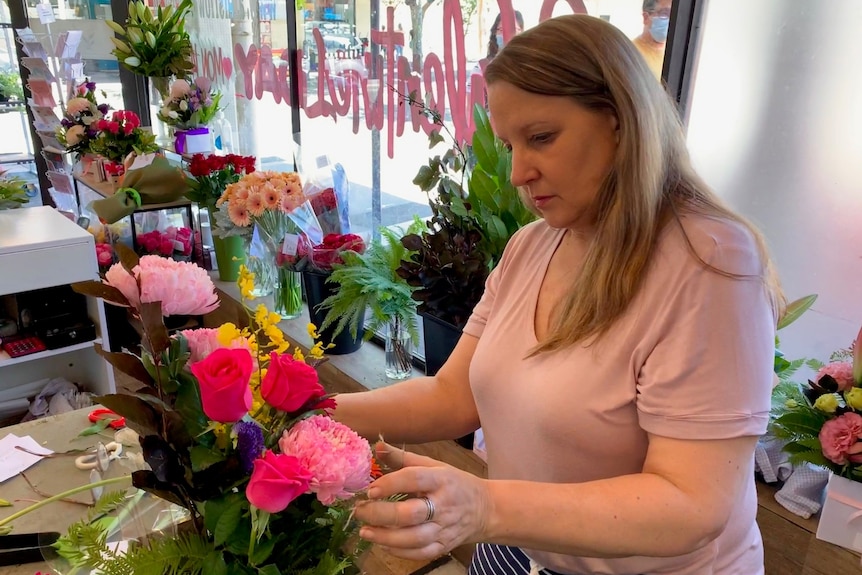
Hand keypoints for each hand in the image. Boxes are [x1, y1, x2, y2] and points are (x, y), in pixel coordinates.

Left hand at [353, 442, 490, 559]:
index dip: (391, 483)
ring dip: (385, 537)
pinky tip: (382, 543)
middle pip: (411, 514)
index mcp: (442, 479)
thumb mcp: (433, 465)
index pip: (415, 479)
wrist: (485, 509)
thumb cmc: (454, 483)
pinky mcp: (444, 546)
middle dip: (381, 514)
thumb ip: (403, 458)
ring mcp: (445, 529)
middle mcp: (444, 505)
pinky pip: (420, 553)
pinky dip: (399, 551)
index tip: (370, 489)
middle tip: (360, 510)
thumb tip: (376, 447)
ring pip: (413, 538)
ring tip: (365, 531)